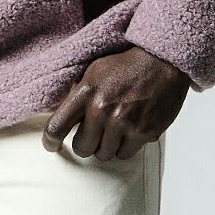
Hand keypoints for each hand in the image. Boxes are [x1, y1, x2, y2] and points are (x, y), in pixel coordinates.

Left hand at [43, 45, 190, 160]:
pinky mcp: (143, 132)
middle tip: (96, 133)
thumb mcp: (95, 71)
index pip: (57, 127)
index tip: (52, 146)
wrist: (163, 60)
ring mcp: (124, 122)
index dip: (50, 142)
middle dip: (87, 144)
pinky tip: (131, 129)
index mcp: (87, 91)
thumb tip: (59, 117)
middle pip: (83, 149)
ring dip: (108, 146)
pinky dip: (127, 146)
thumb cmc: (127, 67)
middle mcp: (103, 108)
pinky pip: (125, 154)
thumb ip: (77, 95)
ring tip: (117, 128)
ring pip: (104, 154)